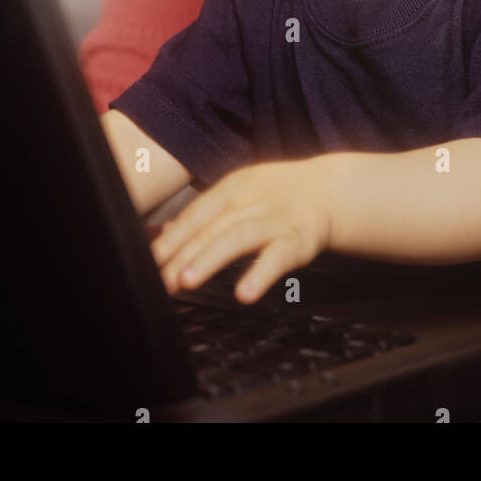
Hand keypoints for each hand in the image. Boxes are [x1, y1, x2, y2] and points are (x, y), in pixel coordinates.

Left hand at [150, 157, 333, 303]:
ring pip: (238, 236)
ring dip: (210, 258)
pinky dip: (260, 274)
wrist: (329, 191)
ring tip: (187, 280)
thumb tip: (165, 237)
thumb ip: (205, 216)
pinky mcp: (299, 240)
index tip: (151, 261)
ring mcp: (275, 219)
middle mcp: (252, 200)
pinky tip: (244, 293)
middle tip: (162, 279)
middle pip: (212, 227)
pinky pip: (278, 257)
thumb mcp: (240, 194)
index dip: (172, 239)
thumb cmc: (278, 196)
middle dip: (183, 254)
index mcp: (233, 187)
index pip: (196, 214)